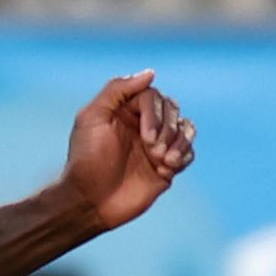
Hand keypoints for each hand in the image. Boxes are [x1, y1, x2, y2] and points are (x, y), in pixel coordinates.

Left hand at [57, 70, 196, 233]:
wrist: (90, 201)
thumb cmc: (87, 159)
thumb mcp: (93, 117)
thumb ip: (118, 89)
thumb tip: (151, 74)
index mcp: (126, 110)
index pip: (153, 96)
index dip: (155, 114)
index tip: (145, 137)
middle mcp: (143, 125)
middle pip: (172, 109)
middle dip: (167, 128)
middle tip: (152, 149)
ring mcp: (156, 147)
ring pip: (185, 129)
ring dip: (179, 142)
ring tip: (165, 160)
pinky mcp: (166, 168)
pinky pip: (189, 153)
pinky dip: (183, 156)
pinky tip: (166, 169)